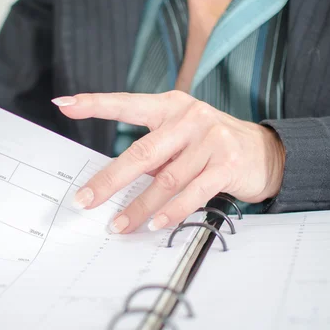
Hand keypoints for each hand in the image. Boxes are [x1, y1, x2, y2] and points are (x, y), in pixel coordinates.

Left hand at [53, 90, 285, 232]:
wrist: (266, 151)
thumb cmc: (212, 144)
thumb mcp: (181, 137)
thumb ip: (153, 151)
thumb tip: (113, 179)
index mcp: (171, 106)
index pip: (127, 104)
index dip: (95, 104)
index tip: (63, 105)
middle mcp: (190, 118)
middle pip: (142, 152)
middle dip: (109, 180)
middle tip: (86, 199)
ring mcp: (211, 140)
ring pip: (165, 180)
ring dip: (138, 207)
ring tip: (118, 225)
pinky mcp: (227, 164)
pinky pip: (192, 193)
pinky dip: (171, 212)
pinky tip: (154, 224)